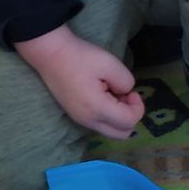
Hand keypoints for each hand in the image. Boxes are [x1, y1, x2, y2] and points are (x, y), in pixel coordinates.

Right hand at [15, 24, 144, 140]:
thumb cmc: (80, 57)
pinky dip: (108, 115)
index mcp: (97, 108)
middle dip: (130, 116)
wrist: (51, 54)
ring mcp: (80, 120)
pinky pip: (100, 124)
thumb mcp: (110, 63)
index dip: (138, 107)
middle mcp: (88, 121)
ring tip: (113, 93)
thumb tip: (126, 93)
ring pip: (111, 131)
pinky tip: (103, 95)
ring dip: (119, 116)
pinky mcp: (76, 115)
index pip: (129, 122)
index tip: (131, 91)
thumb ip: (126, 81)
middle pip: (122, 134)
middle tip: (125, 95)